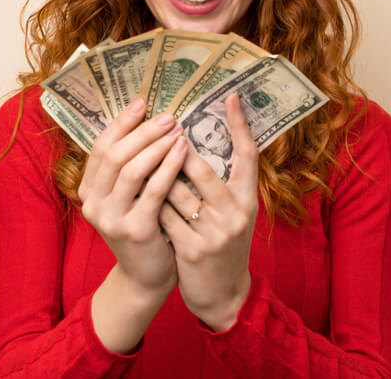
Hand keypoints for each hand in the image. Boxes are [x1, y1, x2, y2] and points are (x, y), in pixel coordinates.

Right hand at [79, 98, 188, 294]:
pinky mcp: (134, 230)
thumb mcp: (128, 196)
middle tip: (167, 115)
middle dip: (142, 131)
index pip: (100, 147)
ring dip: (156, 146)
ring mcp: (111, 218)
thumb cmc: (144, 227)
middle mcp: (93, 203)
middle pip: (114, 155)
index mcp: (88, 190)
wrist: (147, 276)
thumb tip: (147, 121)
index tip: (143, 102)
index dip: (121, 123)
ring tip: (177, 129)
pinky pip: (153, 191)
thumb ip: (129, 167)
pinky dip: (168, 168)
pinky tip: (183, 152)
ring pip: (131, 170)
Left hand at [160, 93, 258, 330]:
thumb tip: (195, 141)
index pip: (248, 154)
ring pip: (175, 191)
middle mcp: (236, 214)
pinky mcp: (192, 251)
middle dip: (176, 150)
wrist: (224, 295)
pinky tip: (141, 198)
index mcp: (248, 199)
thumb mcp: (233, 212)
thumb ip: (222, 182)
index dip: (241, 124)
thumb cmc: (223, 243)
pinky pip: (163, 216)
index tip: (231, 96)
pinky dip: (151, 204)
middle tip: (161, 130)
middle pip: (202, 168)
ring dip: (156, 177)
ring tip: (143, 162)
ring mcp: (214, 234)